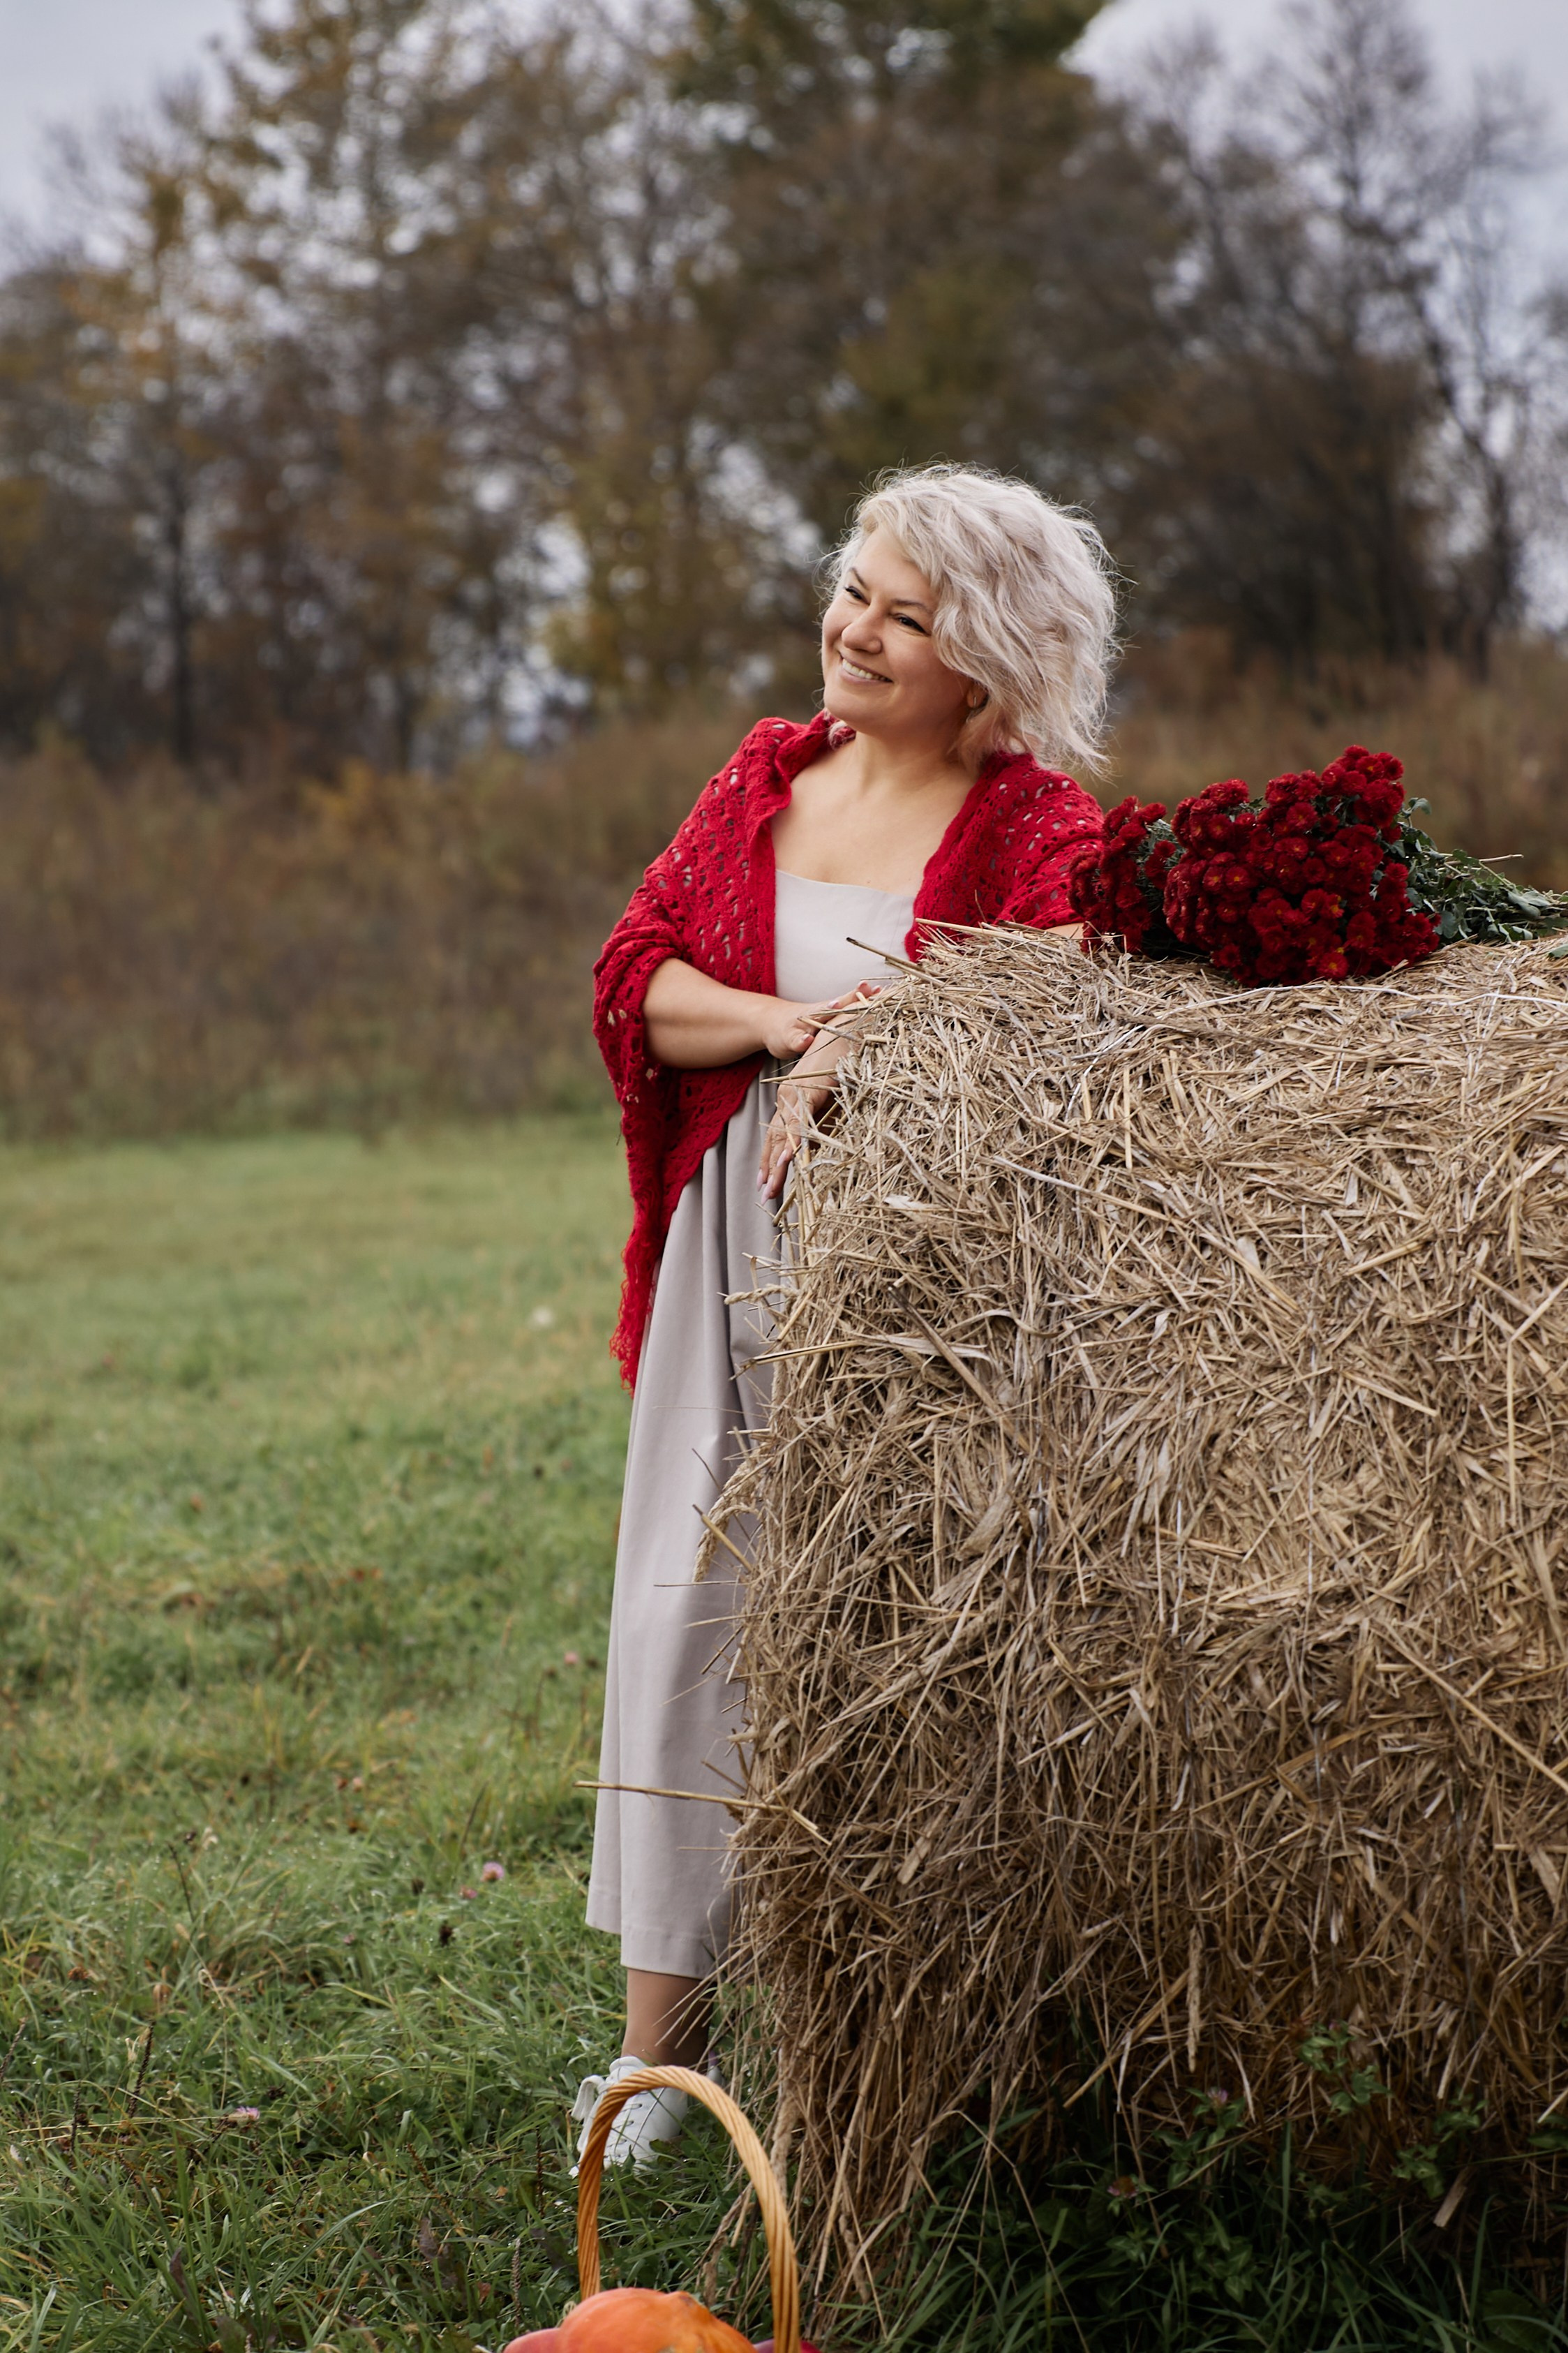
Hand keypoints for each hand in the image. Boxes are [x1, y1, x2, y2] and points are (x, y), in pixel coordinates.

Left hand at [757, 982, 882, 1199]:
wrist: (850, 1026)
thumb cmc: (843, 1058)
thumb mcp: (833, 1097)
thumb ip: (825, 1121)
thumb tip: (820, 1149)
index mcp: (793, 1099)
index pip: (779, 1136)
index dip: (771, 1162)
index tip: (767, 1186)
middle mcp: (790, 1096)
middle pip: (777, 1140)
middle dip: (771, 1171)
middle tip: (766, 1196)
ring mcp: (798, 1093)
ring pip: (786, 1134)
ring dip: (780, 1162)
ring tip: (774, 1187)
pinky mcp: (811, 1088)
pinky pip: (803, 1118)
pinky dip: (798, 1139)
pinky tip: (793, 1158)